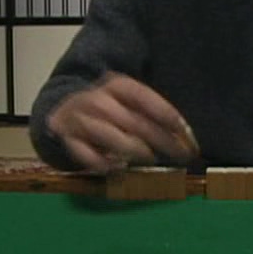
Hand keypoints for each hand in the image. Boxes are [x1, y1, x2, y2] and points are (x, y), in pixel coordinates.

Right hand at [47, 72, 199, 172]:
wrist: (63, 109)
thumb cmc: (109, 108)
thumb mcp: (129, 101)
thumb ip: (151, 114)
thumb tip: (185, 135)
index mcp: (118, 85)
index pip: (147, 99)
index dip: (170, 117)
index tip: (188, 135)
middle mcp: (99, 99)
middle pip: (135, 121)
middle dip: (162, 140)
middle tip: (182, 155)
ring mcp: (81, 118)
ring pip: (112, 136)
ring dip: (134, 149)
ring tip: (150, 158)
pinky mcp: (67, 138)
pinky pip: (86, 154)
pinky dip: (101, 163)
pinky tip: (116, 168)